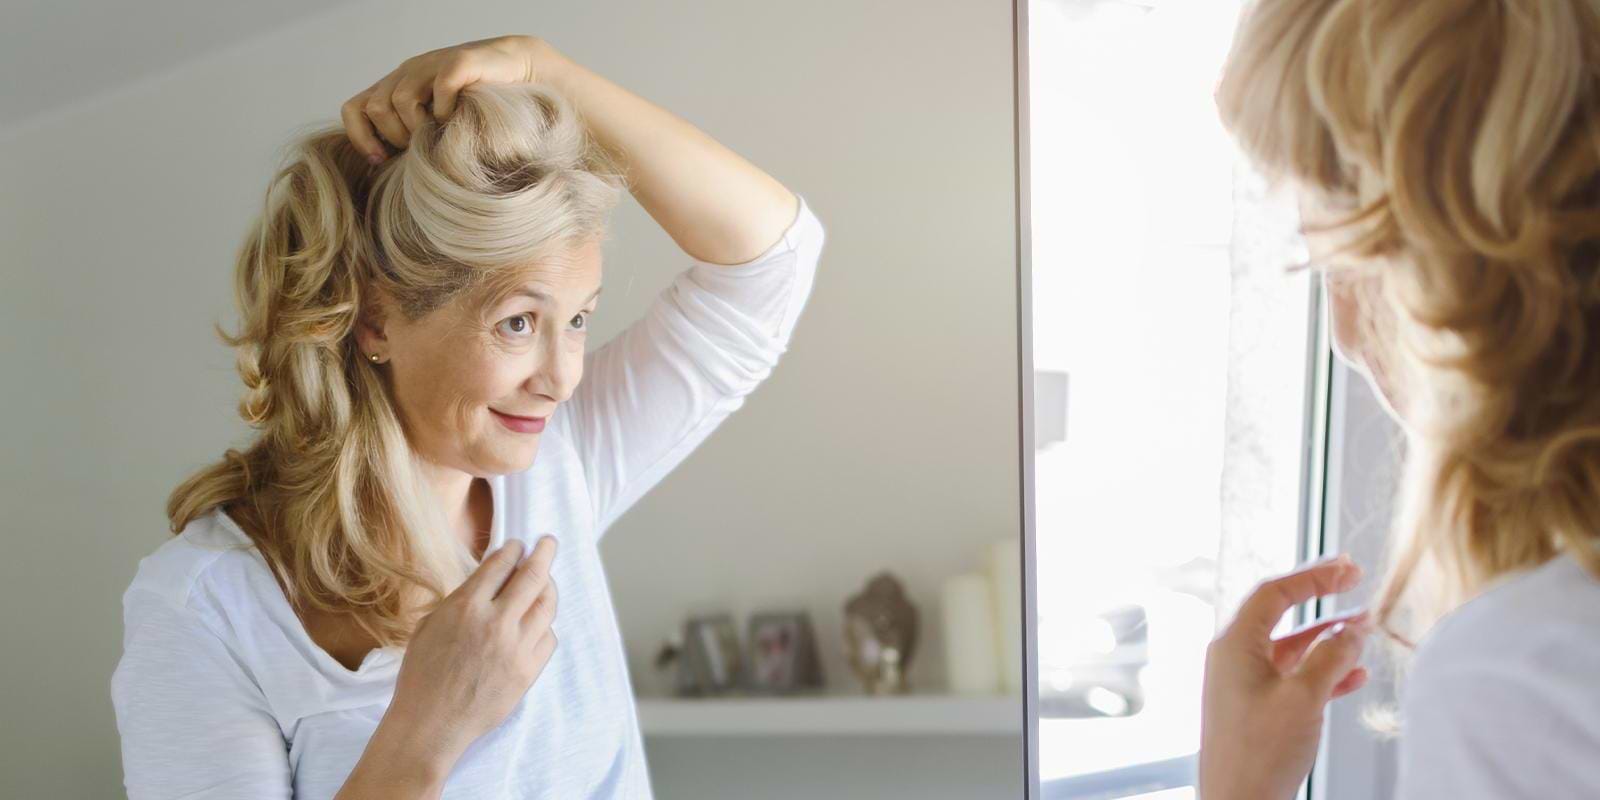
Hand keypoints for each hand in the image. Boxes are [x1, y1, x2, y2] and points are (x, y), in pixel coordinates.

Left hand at [340, 35, 554, 163]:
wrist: (518, 68)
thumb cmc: (476, 105)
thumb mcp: (436, 123)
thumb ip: (413, 137)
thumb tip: (388, 172)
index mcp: (395, 86)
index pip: (355, 109)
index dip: (362, 138)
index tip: (382, 161)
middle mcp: (407, 73)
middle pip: (376, 108)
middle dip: (396, 137)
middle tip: (421, 147)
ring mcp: (431, 64)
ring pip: (401, 99)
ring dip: (419, 126)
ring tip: (440, 134)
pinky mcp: (460, 62)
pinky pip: (440, 87)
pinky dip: (446, 109)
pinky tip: (458, 118)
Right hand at [382, 536, 560, 770]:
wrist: (430, 724)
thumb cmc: (422, 675)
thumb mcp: (431, 625)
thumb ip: (462, 599)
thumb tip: (489, 578)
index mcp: (466, 607)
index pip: (500, 565)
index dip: (513, 549)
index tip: (518, 544)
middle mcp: (495, 623)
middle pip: (533, 576)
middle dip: (544, 552)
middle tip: (549, 543)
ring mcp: (516, 648)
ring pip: (547, 605)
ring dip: (549, 587)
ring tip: (546, 581)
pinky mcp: (528, 671)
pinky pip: (548, 638)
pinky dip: (545, 625)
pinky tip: (537, 622)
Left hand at [1199, 555, 1372, 799]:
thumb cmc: (1259, 752)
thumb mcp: (1303, 698)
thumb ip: (1330, 657)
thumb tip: (1352, 629)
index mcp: (1234, 645)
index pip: (1273, 593)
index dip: (1313, 575)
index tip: (1348, 567)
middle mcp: (1234, 658)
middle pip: (1280, 614)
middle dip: (1320, 598)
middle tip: (1354, 581)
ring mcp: (1244, 684)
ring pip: (1291, 649)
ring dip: (1328, 638)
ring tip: (1364, 628)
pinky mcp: (1257, 709)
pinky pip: (1292, 678)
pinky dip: (1323, 672)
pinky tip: (1354, 675)